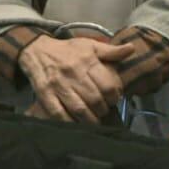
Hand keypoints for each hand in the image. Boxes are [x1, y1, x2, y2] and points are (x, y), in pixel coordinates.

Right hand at [19, 36, 133, 123]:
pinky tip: (76, 124)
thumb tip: (132, 48)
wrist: (35, 50)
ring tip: (94, 120)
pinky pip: (59, 114)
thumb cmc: (67, 50)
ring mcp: (58, 85)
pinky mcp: (45, 95)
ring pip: (79, 109)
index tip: (114, 99)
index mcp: (86, 61)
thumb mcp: (89, 45)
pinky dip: (70, 122)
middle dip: (103, 109)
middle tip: (103, 110)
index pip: (107, 85)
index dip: (115, 97)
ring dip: (90, 119)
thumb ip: (111, 51)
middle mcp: (73, 73)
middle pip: (95, 99)